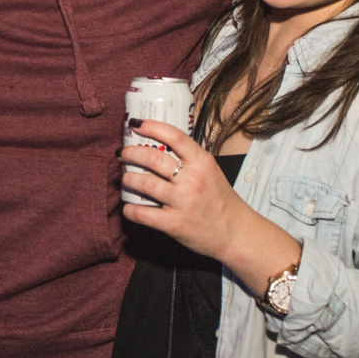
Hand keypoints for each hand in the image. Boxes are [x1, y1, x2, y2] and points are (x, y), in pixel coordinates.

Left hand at [120, 119, 241, 262]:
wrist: (235, 233)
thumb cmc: (220, 201)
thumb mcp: (211, 172)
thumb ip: (189, 160)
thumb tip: (158, 148)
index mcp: (202, 163)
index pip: (175, 137)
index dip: (152, 127)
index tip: (136, 124)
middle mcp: (192, 180)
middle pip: (153, 158)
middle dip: (131, 154)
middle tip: (123, 154)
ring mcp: (183, 202)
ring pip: (145, 183)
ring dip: (128, 179)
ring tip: (124, 178)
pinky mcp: (174, 224)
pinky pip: (143, 214)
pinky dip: (130, 210)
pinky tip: (128, 207)